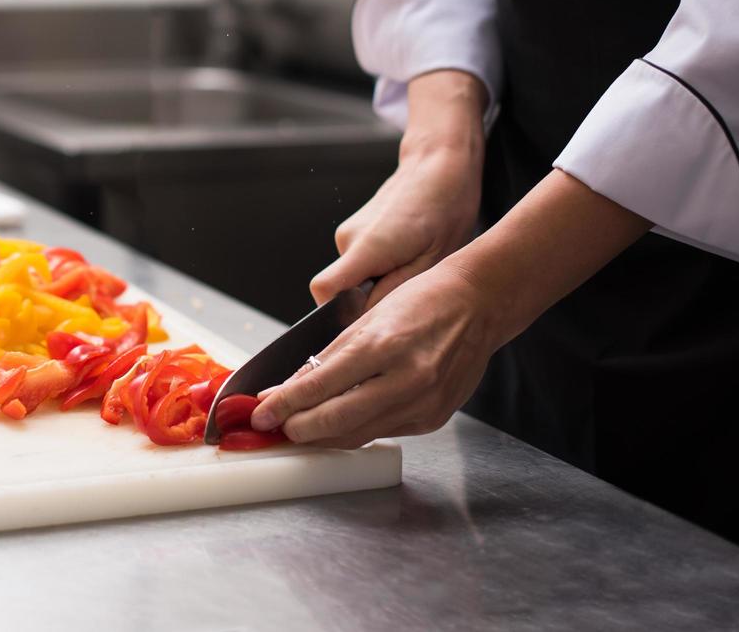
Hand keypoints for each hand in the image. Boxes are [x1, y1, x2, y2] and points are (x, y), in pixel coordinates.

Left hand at [253, 260, 499, 446]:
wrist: (478, 305)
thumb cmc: (421, 301)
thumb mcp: (364, 320)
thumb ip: (326, 359)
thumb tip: (288, 388)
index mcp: (382, 347)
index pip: (319, 386)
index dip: (284, 404)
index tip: (260, 414)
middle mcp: (404, 380)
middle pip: (336, 422)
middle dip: (297, 429)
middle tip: (274, 428)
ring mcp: (422, 404)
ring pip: (358, 434)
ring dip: (323, 436)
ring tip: (297, 428)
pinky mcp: (433, 419)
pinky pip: (383, 431)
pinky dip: (355, 429)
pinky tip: (338, 422)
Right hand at [310, 70, 486, 308]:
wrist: (439, 168)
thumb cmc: (446, 209)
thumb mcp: (433, 260)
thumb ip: (396, 292)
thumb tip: (369, 319)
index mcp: (368, 246)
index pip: (325, 289)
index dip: (337, 313)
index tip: (366, 319)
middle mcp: (348, 238)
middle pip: (340, 290)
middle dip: (370, 300)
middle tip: (408, 288)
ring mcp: (348, 233)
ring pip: (353, 279)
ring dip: (378, 283)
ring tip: (412, 266)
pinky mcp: (354, 232)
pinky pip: (358, 266)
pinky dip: (379, 271)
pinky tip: (406, 256)